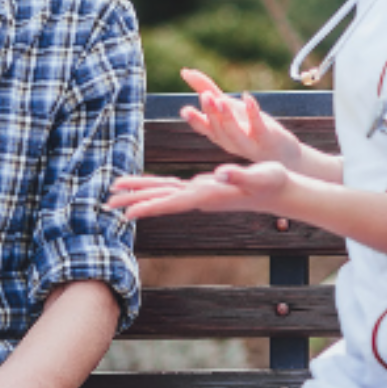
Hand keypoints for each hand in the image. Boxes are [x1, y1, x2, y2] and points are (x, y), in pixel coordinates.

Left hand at [106, 163, 291, 222]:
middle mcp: (198, 197)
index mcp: (207, 195)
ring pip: (162, 192)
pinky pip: (171, 188)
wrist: (281, 191)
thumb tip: (219, 173)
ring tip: (114, 195)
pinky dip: (154, 187)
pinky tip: (143, 188)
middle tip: (106, 204)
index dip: (148, 206)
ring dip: (138, 194)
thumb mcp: (258, 175)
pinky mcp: (202, 188)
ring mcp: (199, 193)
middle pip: (160, 199)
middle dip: (133, 201)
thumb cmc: (272, 181)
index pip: (172, 202)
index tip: (126, 214)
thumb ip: (239, 175)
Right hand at [179, 69, 299, 168]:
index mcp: (218, 134)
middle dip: (211, 112)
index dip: (194, 120)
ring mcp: (248, 142)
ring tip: (222, 101)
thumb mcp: (228, 107)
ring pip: (234, 132)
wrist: (280, 153)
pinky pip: (258, 126)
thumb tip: (184, 71)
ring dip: (227, 117)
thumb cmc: (249, 127)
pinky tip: (248, 97)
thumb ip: (205, 89)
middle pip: (217, 128)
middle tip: (205, 96)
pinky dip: (253, 112)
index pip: (203, 128)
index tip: (185, 110)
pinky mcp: (267, 138)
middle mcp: (230, 141)